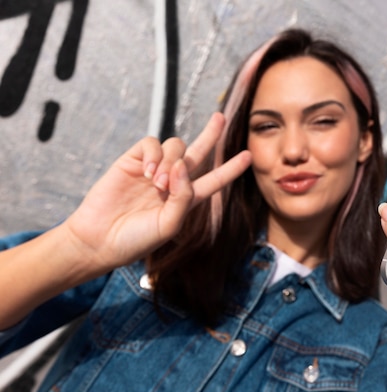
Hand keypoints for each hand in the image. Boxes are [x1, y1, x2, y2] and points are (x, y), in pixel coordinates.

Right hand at [64, 112, 250, 271]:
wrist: (99, 240)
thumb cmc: (135, 240)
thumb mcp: (169, 225)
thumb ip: (183, 197)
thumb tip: (184, 165)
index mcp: (186, 199)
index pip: (214, 180)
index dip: (231, 168)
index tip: (249, 155)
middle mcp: (173, 181)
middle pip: (198, 152)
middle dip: (210, 134)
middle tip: (220, 117)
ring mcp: (152, 170)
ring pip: (175, 147)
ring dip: (171, 161)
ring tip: (158, 184)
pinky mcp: (132, 161)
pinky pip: (151, 144)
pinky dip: (154, 154)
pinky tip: (147, 172)